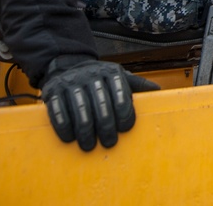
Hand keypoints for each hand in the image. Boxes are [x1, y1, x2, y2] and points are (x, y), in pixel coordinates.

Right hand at [40, 55, 159, 150]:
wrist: (68, 66)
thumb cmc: (100, 79)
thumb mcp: (120, 77)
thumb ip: (138, 85)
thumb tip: (160, 92)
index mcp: (111, 72)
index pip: (121, 93)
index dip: (124, 113)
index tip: (125, 129)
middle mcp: (91, 75)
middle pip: (101, 104)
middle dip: (106, 126)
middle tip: (109, 143)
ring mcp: (71, 82)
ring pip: (80, 108)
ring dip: (85, 130)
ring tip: (89, 146)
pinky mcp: (52, 91)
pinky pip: (57, 110)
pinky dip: (64, 126)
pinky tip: (69, 138)